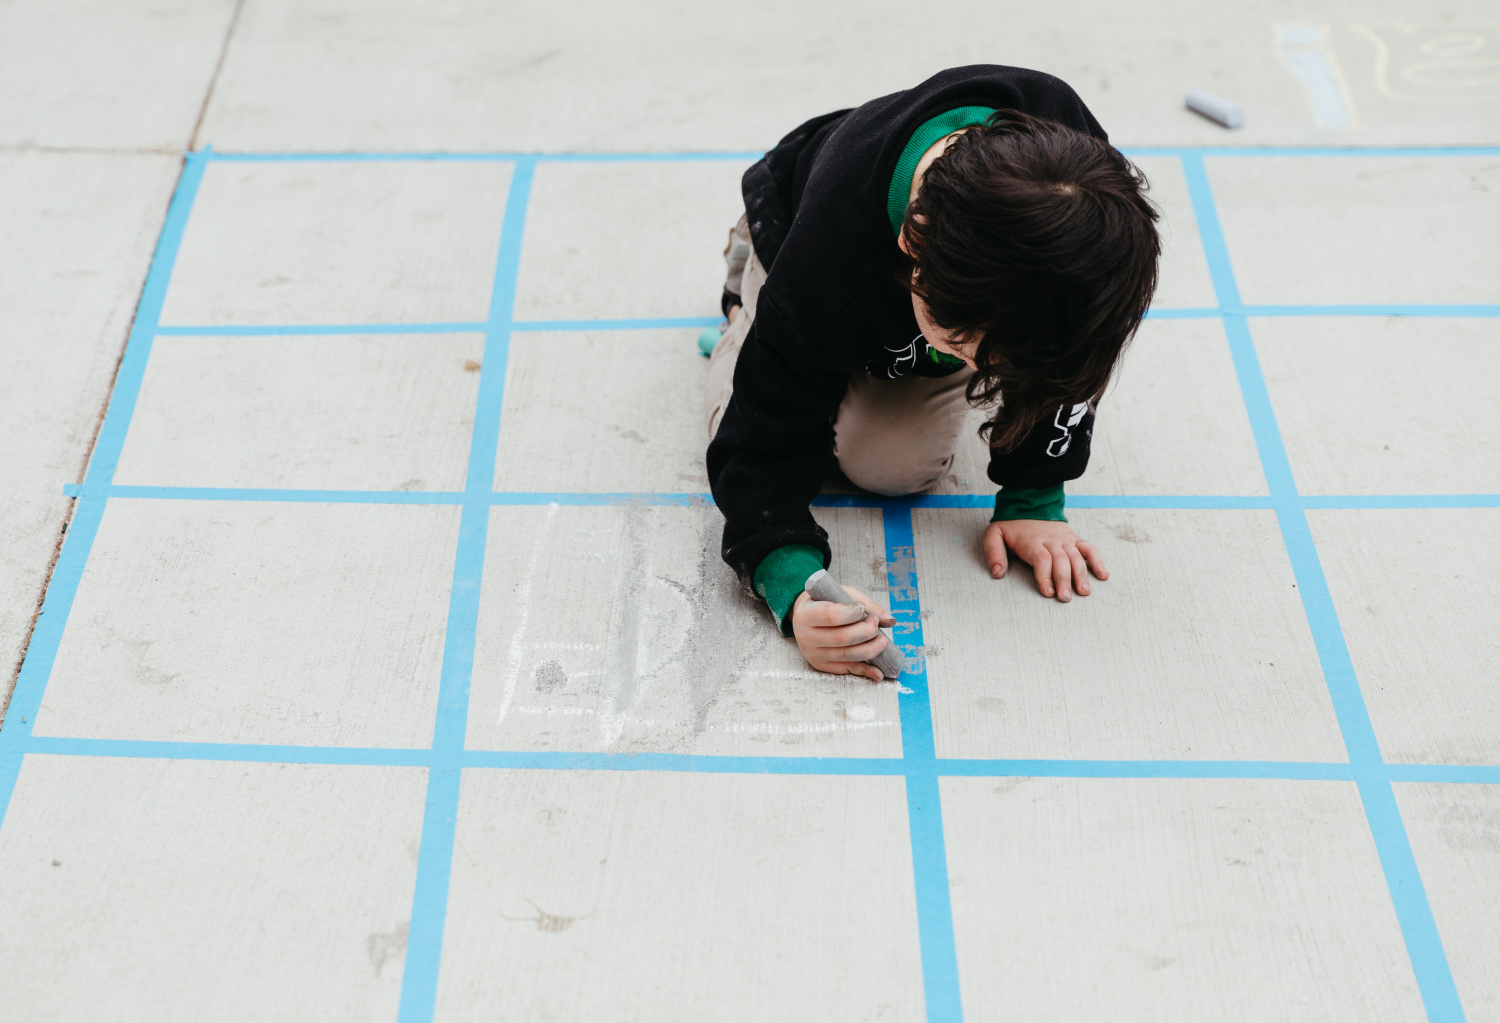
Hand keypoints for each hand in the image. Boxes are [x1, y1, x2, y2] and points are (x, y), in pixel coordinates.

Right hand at [790, 585, 896, 681]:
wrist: (802, 617)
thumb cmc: (824, 602)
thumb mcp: (840, 594)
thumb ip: (865, 604)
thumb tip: (889, 620)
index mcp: (807, 614)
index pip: (831, 616)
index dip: (852, 613)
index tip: (861, 608)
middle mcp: (806, 636)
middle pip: (842, 638)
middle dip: (866, 631)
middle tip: (875, 623)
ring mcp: (813, 653)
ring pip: (847, 655)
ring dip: (870, 650)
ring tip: (883, 642)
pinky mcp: (821, 665)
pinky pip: (846, 669)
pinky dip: (865, 671)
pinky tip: (879, 672)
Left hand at [983, 519, 1107, 601]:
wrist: (1028, 504)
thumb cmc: (1010, 526)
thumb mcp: (993, 535)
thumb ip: (994, 553)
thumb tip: (997, 574)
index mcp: (1032, 541)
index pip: (1042, 559)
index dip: (1045, 577)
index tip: (1048, 592)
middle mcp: (1051, 540)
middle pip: (1061, 560)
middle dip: (1064, 580)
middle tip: (1065, 598)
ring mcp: (1064, 539)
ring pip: (1076, 557)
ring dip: (1081, 575)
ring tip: (1084, 592)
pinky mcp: (1073, 538)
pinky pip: (1088, 548)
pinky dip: (1097, 561)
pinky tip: (1103, 575)